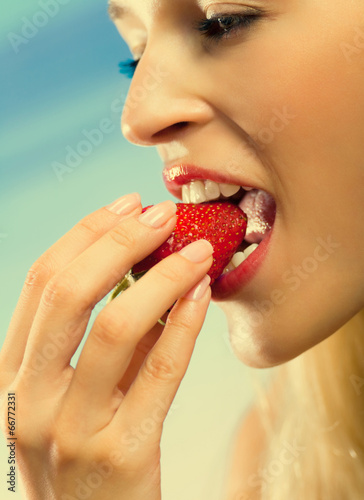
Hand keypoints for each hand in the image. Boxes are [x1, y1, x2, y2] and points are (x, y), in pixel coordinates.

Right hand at [0, 193, 212, 499]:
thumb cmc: (87, 456)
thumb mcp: (74, 395)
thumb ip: (100, 340)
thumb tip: (144, 270)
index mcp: (10, 375)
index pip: (41, 281)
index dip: (86, 233)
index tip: (126, 205)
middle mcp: (27, 400)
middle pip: (70, 292)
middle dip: (119, 240)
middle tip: (161, 214)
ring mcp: (69, 431)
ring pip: (117, 325)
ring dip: (163, 275)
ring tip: (197, 250)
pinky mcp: (122, 455)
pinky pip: (160, 371)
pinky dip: (184, 323)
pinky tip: (203, 294)